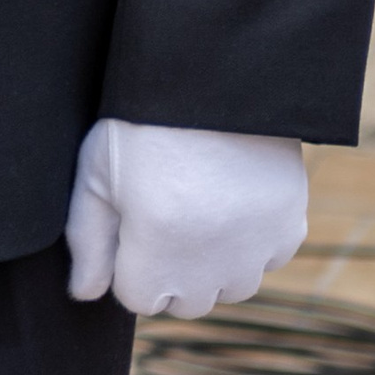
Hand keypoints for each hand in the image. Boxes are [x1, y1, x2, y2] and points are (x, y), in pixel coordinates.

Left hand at [66, 119, 308, 318]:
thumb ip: (87, 242)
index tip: (130, 225)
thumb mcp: (95, 174)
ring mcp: (255, 245)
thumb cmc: (141, 121)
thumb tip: (84, 294)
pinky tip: (235, 202)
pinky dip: (255, 243)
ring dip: (215, 266)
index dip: (128, 263)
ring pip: (233, 287)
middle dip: (170, 273)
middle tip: (165, 216)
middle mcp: (210, 259)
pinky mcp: (290, 222)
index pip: (139, 299)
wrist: (213, 73)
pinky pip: (271, 258)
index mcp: (156, 247)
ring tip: (200, 210)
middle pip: (187, 302)